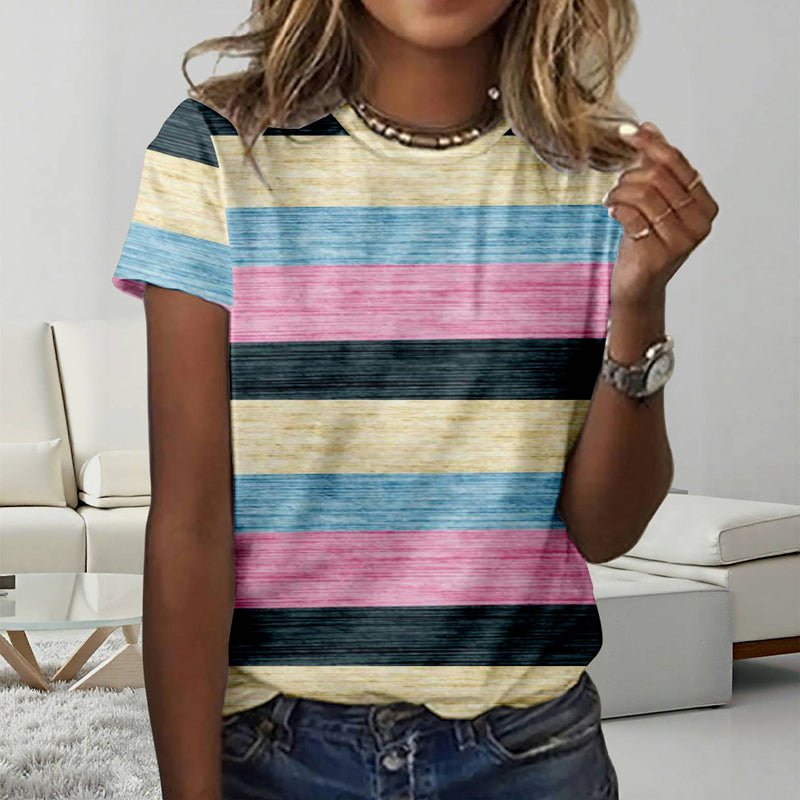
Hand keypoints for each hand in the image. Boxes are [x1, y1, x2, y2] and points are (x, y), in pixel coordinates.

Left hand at [602, 121, 718, 307]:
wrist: (637, 287)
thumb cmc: (646, 243)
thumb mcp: (654, 202)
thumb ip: (656, 167)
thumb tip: (649, 127)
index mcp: (705, 206)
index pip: (677, 163)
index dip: (650, 144)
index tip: (626, 132)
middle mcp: (699, 223)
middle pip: (659, 177)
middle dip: (630, 175)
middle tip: (617, 187)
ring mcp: (681, 241)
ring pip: (644, 194)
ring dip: (620, 192)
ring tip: (611, 200)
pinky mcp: (658, 255)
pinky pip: (632, 217)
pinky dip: (616, 209)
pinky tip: (611, 212)